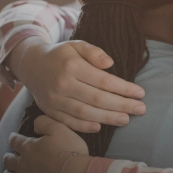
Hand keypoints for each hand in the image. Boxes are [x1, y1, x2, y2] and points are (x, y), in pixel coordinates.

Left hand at [2, 116, 90, 172]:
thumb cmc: (70, 151)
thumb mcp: (61, 129)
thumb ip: (45, 122)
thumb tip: (34, 124)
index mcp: (29, 147)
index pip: (15, 141)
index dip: (14, 139)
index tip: (14, 138)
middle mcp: (22, 164)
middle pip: (9, 160)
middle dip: (9, 157)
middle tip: (12, 156)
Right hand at [7, 37, 145, 131]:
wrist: (31, 65)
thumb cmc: (61, 55)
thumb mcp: (76, 45)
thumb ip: (94, 52)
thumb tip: (110, 63)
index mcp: (72, 66)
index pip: (104, 81)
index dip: (124, 89)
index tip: (141, 93)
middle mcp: (63, 84)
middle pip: (97, 99)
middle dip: (122, 106)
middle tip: (141, 109)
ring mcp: (55, 100)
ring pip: (85, 113)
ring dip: (108, 118)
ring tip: (126, 120)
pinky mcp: (49, 111)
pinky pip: (68, 122)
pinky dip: (84, 126)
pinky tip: (100, 127)